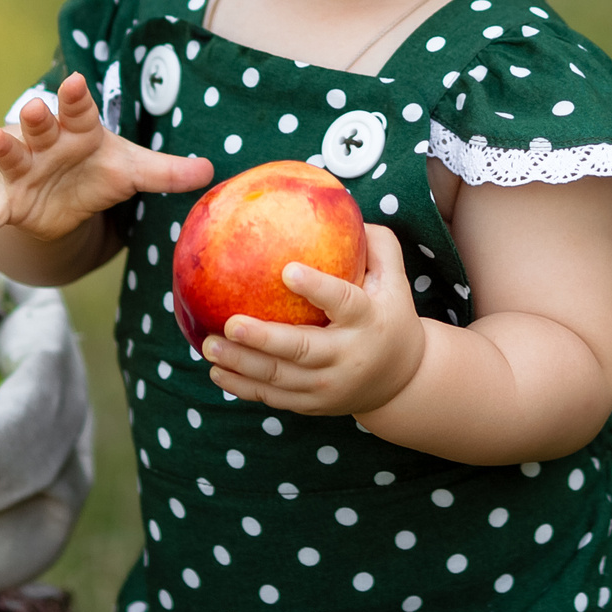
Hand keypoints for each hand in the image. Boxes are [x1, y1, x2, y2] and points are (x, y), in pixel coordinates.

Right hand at [0, 72, 211, 256]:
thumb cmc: (100, 172)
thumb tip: (211, 172)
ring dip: (1, 147)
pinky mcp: (10, 204)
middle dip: (37, 116)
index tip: (76, 82)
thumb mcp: (134, 171)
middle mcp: (47, 143)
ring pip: (11, 155)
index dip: (76, 97)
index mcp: (79, 130)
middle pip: (41, 125)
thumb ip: (167, 172)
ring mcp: (25, 171)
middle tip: (35, 106)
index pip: (79, 109)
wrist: (66, 201)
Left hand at [199, 224, 426, 417]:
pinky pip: (272, 397)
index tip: (287, 270)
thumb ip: (377, 245)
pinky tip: (216, 370)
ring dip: (242, 364)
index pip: (343, 302)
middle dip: (263, 339)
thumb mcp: (395, 280)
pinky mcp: (311, 403)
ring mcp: (327, 386)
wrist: (402, 381)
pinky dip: (243, 387)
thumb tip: (345, 208)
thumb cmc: (390, 316)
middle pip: (301, 349)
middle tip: (231, 322)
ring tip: (209, 345)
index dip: (317, 287)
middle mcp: (346, 356)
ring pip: (279, 378)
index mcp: (367, 320)